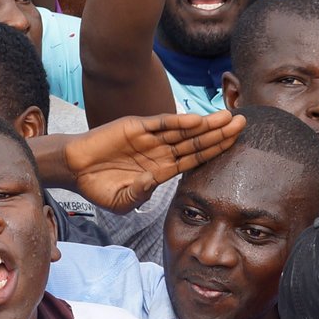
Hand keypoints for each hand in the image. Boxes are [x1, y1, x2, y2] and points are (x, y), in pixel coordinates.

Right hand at [61, 109, 247, 210]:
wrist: (74, 169)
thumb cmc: (98, 186)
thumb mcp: (123, 199)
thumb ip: (141, 193)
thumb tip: (153, 183)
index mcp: (161, 169)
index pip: (195, 159)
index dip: (215, 151)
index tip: (236, 145)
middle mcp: (160, 151)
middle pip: (197, 142)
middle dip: (220, 134)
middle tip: (244, 124)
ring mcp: (150, 138)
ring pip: (184, 131)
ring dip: (206, 125)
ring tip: (228, 118)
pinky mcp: (136, 127)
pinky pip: (161, 124)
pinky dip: (179, 121)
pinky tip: (197, 120)